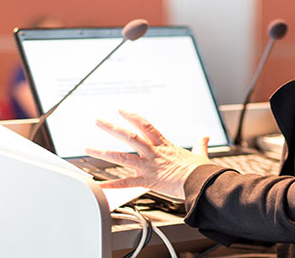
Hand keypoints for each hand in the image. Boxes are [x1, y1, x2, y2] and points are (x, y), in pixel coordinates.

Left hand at [86, 110, 213, 200]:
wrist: (199, 183)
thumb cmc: (200, 171)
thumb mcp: (200, 154)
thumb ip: (200, 144)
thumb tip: (205, 137)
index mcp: (163, 145)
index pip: (145, 125)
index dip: (132, 116)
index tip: (121, 109)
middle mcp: (152, 153)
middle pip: (128, 136)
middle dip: (111, 128)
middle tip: (98, 121)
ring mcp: (148, 166)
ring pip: (121, 157)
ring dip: (103, 152)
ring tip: (88, 148)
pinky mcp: (147, 181)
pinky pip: (126, 184)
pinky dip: (111, 185)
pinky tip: (99, 185)